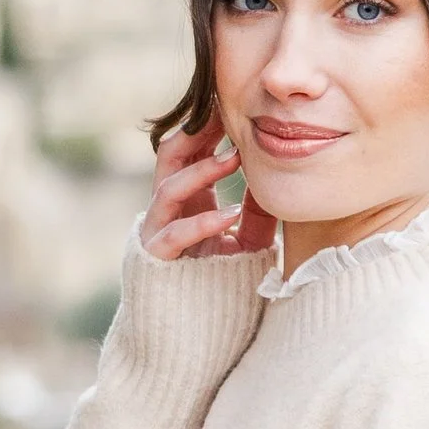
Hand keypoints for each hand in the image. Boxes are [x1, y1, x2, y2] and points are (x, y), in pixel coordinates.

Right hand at [140, 121, 275, 262]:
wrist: (205, 318)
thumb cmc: (226, 275)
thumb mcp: (250, 239)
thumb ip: (258, 213)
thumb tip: (270, 181)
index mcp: (188, 198)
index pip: (190, 151)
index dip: (207, 127)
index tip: (232, 109)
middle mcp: (169, 208)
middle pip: (169, 157)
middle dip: (193, 133)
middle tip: (223, 116)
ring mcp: (159, 230)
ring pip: (168, 189)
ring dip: (201, 170)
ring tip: (235, 158)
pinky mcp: (158, 257)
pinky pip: (176, 234)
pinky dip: (203, 223)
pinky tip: (231, 214)